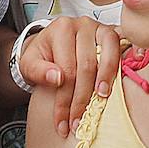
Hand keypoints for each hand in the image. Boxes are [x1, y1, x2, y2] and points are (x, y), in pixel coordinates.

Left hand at [18, 16, 120, 138]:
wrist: (51, 42)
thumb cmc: (42, 55)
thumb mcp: (29, 63)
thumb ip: (38, 71)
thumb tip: (57, 78)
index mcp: (61, 29)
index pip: (67, 70)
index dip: (65, 100)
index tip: (63, 122)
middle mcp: (82, 25)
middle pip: (86, 66)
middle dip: (82, 98)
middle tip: (77, 121)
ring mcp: (99, 28)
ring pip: (106, 56)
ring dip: (105, 81)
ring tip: (100, 101)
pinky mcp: (111, 34)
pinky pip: (119, 48)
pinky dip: (118, 66)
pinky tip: (115, 83)